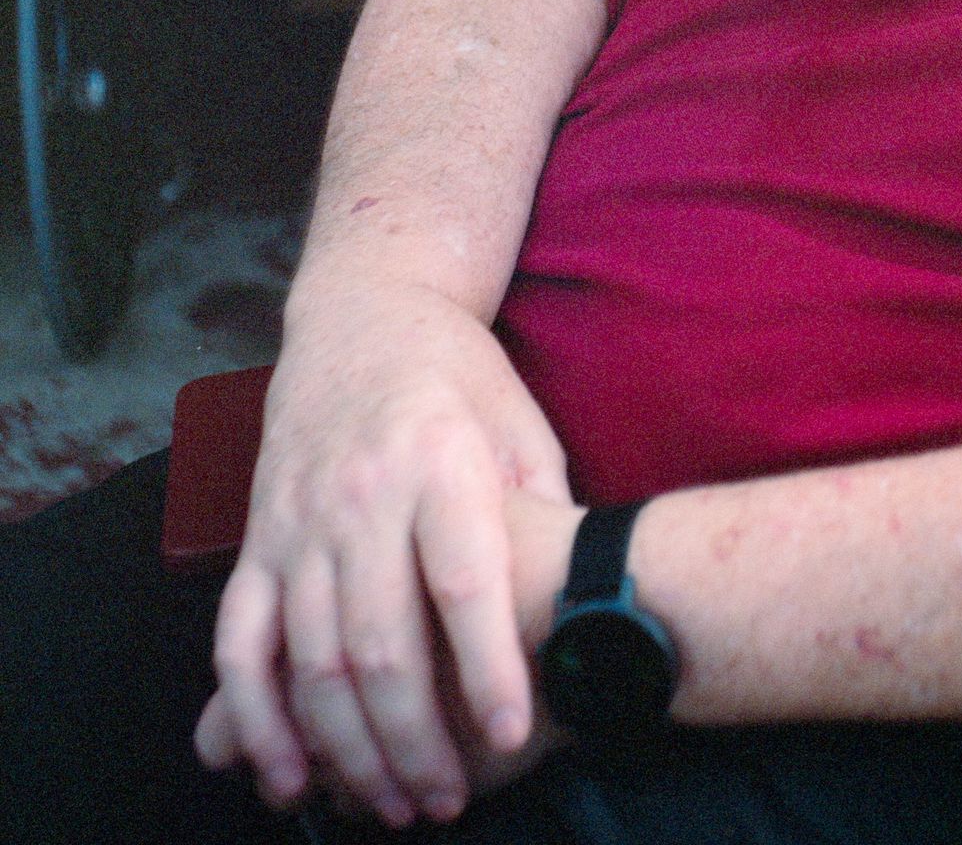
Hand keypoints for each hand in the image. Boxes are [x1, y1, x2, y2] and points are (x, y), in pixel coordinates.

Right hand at [195, 281, 571, 827]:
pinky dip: (256, 720)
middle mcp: (362, 496)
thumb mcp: (519, 419)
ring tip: (394, 803)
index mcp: (439, 461)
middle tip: (447, 801)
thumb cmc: (460, 375)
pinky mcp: (257, 540)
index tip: (510, 733)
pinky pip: (240, 645)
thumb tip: (575, 591)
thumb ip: (539, 506)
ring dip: (349, 748)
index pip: (463, 581)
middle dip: (417, 738)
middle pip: (381, 643)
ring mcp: (299, 522)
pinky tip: (288, 776)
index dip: (487, 666)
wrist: (363, 312)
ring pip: (311, 661)